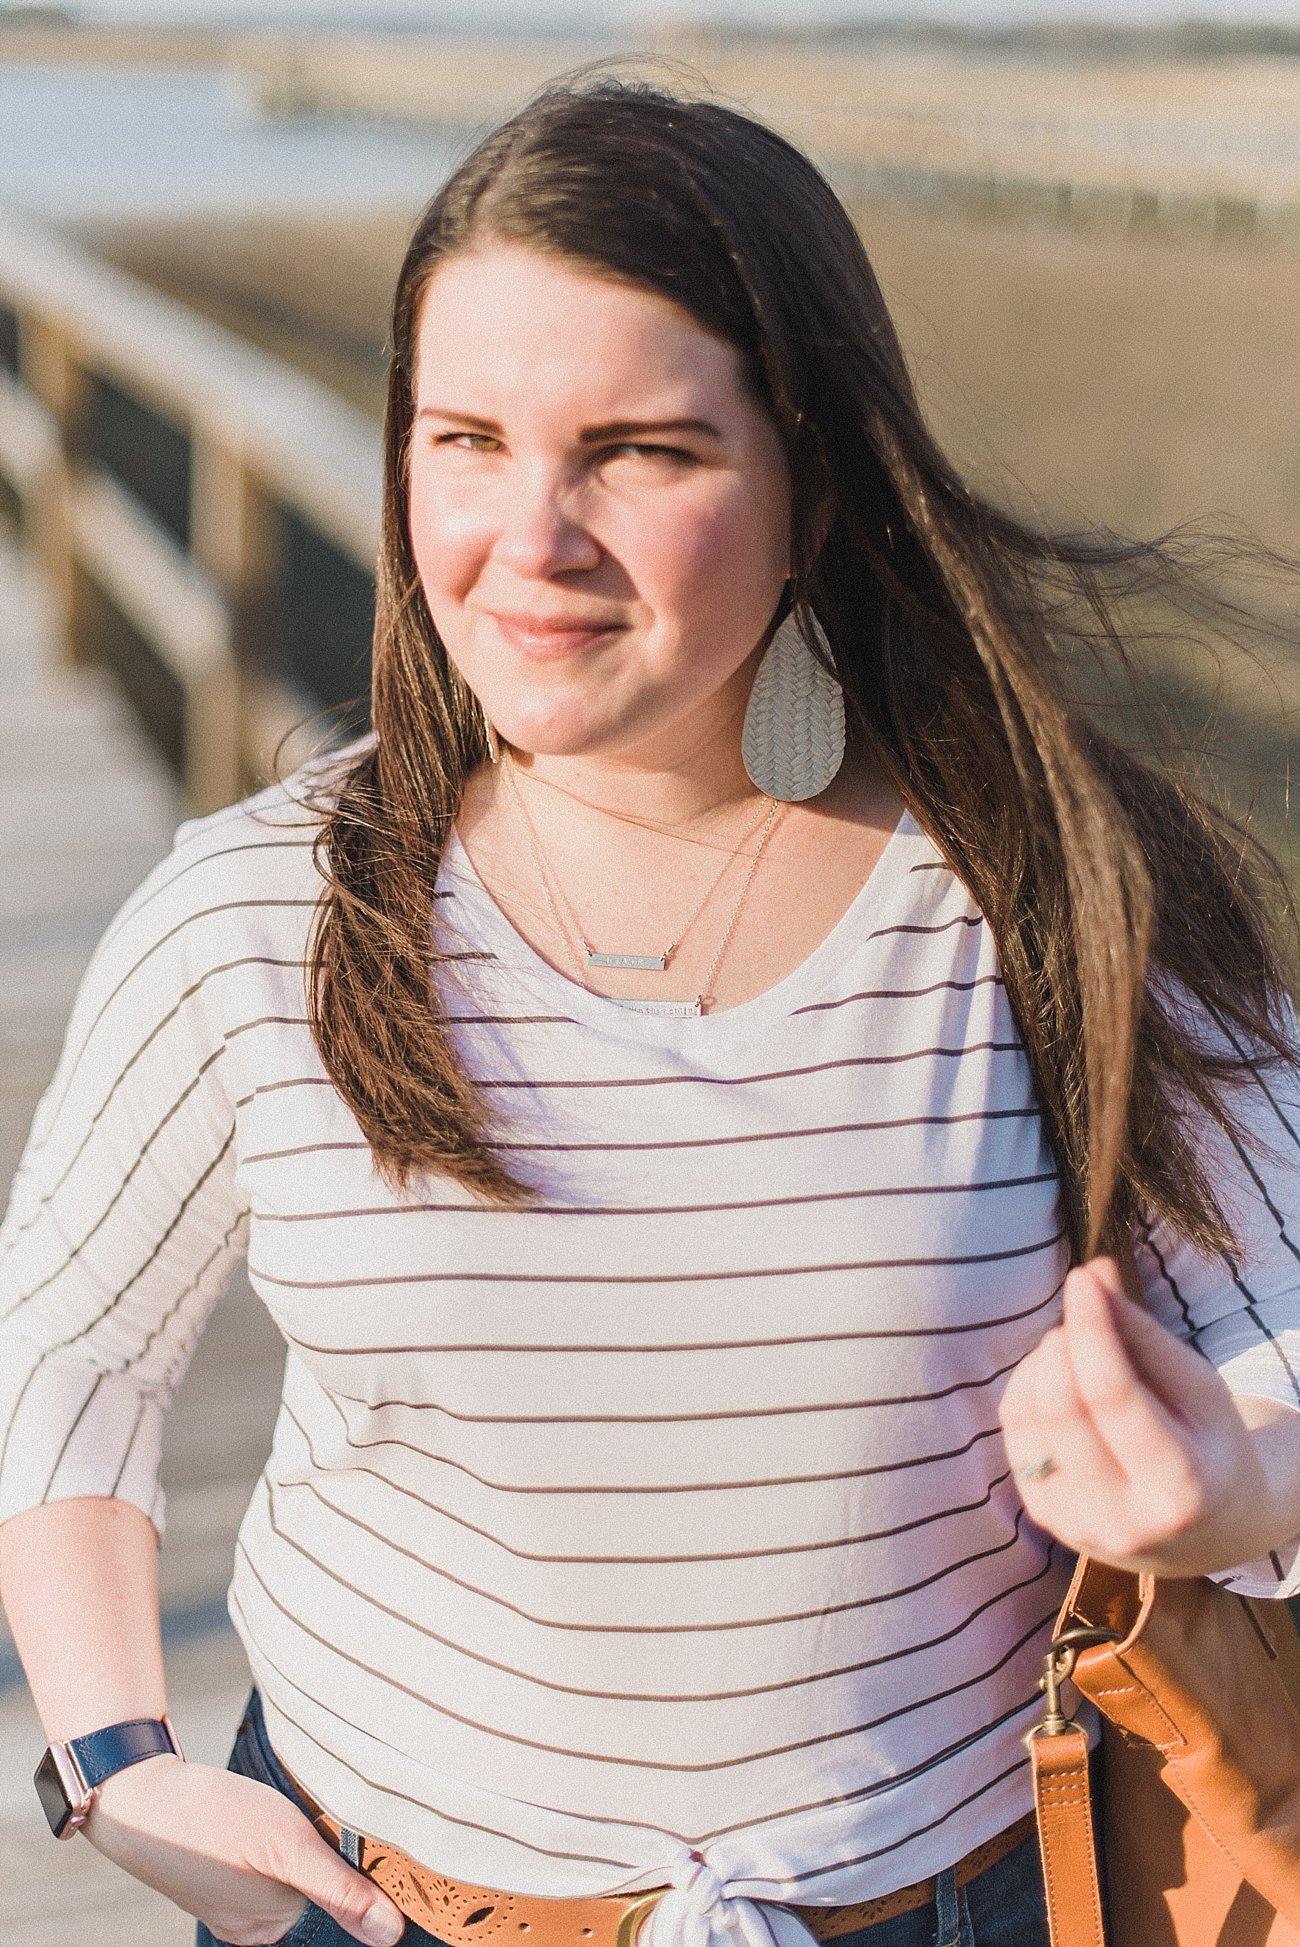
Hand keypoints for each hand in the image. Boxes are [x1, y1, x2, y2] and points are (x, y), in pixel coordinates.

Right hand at [85, 1753, 404, 1944]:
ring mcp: (236, 1900)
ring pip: (297, 1882)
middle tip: (356, 1833)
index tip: (389, 1871)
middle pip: (318, 1904)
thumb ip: (339, 1889)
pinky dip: (289, 1848)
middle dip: (342, 1875)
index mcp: (271, 1931)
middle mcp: (255, 1926)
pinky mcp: (224, 1872)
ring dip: (316, 1855)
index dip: (366, 1896)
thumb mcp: (286, 1845)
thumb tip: (391, 1933)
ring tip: (324, 1820)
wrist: (137, 1793)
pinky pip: (272, 1870)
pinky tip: (289, 1819)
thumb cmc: (210, 1818)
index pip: (338, 1925)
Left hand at [998, 1256, 1289, 1578]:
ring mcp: (1076, 1526)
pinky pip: (1015, 1435)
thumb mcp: (1197, 1388)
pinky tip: (1058, 1381)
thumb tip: (1093, 1273)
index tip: (1082, 1278)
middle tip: (1081, 1316)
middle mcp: (1123, 1521)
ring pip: (1027, 1419)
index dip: (1091, 1329)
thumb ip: (1142, 1334)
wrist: (1206, 1528)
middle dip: (1061, 1343)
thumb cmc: (1206, 1443)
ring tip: (1075, 1350)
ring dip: (1041, 1363)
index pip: (1113, 1396)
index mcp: (1180, 1489)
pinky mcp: (1045, 1518)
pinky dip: (1028, 1391)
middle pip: (1060, 1410)